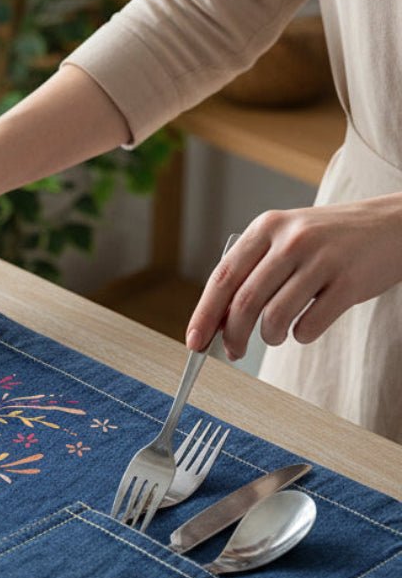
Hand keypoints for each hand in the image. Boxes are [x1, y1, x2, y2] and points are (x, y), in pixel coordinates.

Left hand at [186, 194, 401, 359]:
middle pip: (244, 302)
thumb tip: (217, 321)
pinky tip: (304, 327)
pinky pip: (310, 325)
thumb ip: (251, 272)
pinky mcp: (350, 281)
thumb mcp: (285, 240)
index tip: (194, 342)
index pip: (223, 277)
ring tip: (276, 334)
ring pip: (274, 317)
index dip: (205, 313)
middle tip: (233, 352)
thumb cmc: (328, 240)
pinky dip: (301, 335)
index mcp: (266, 227)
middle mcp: (291, 239)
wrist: (393, 225)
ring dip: (269, 337)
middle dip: (232, 336)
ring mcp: (322, 259)